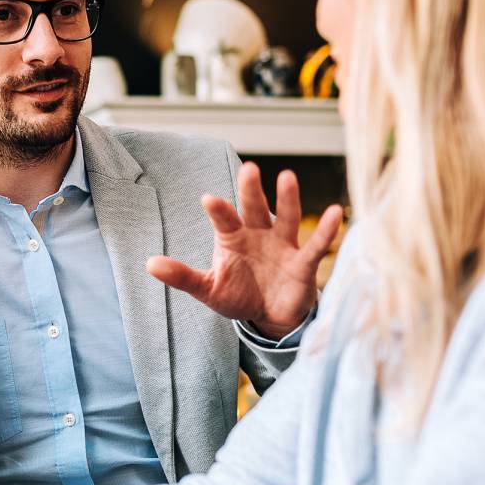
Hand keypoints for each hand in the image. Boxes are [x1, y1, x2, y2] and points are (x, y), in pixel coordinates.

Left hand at [146, 162, 342, 338]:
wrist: (268, 316)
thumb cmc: (237, 295)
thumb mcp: (207, 288)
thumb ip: (182, 276)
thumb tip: (149, 263)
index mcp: (232, 238)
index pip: (223, 219)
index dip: (217, 210)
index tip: (208, 199)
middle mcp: (258, 234)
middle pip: (255, 208)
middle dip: (252, 190)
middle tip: (249, 168)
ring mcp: (282, 245)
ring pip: (286, 218)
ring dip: (288, 199)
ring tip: (288, 177)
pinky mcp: (303, 263)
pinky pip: (316, 244)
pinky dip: (326, 230)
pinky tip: (336, 212)